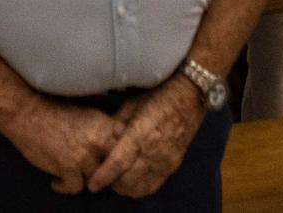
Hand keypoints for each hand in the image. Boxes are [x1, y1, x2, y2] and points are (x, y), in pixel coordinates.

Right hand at [4, 97, 123, 195]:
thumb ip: (100, 128)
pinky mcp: (68, 167)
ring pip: (96, 179)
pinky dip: (65, 187)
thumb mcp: (85, 113)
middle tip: (100, 175)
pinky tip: (57, 182)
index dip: (122, 156)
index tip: (115, 161)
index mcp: (104, 124)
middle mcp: (98, 140)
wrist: (27, 112)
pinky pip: (75, 187)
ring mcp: (84, 155)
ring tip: (76, 177)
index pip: (126, 145)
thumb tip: (112, 142)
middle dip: (110, 173)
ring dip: (86, 180)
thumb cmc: (53, 109)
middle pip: (115, 166)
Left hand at [88, 80, 204, 197]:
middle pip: (127, 181)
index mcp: (141, 134)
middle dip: (112, 182)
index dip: (103, 176)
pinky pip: (154, 186)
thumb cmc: (159, 95)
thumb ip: (117, 123)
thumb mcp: (132, 103)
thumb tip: (106, 138)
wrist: (190, 96)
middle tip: (104, 175)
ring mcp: (165, 161)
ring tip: (118, 178)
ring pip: (140, 188)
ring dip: (126, 187)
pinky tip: (133, 180)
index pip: (118, 162)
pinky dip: (140, 187)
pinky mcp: (173, 165)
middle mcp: (154, 152)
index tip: (92, 184)